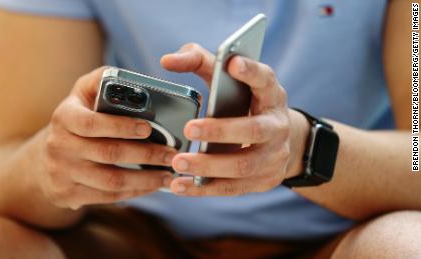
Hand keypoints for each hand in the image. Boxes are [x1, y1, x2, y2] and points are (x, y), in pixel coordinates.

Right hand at [38, 67, 175, 209]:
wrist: (44, 158)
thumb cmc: (76, 119)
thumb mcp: (82, 93)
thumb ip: (103, 80)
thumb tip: (134, 80)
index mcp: (64, 117)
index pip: (92, 123)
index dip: (121, 126)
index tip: (149, 127)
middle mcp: (58, 146)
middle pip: (108, 153)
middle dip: (146, 155)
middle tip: (172, 154)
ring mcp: (61, 174)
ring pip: (111, 181)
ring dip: (145, 179)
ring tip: (169, 175)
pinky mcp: (67, 195)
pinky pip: (107, 197)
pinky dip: (134, 192)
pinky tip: (152, 186)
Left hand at [161, 43, 308, 195]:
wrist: (275, 140)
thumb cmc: (242, 103)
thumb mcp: (229, 80)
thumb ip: (199, 62)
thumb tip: (167, 61)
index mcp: (270, 94)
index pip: (264, 79)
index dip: (251, 71)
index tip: (232, 63)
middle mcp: (277, 125)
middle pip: (253, 130)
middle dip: (220, 131)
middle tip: (189, 128)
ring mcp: (274, 156)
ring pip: (242, 165)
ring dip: (208, 166)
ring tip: (178, 162)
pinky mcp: (264, 180)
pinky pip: (233, 188)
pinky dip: (204, 188)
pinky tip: (180, 185)